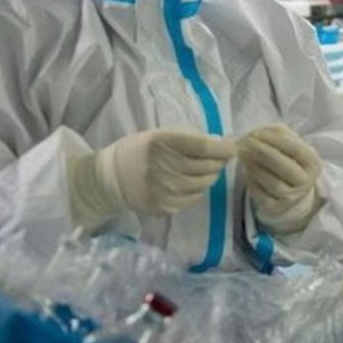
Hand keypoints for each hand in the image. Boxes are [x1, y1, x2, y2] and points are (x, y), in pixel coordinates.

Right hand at [69, 129, 233, 226]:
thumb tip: (221, 143)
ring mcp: (164, 190)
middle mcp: (163, 167)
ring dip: (210, 176)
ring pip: (204, 184)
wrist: (110, 179)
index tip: (232, 148)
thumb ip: (189, 138)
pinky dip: (198, 190)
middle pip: (207, 167)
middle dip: (219, 162)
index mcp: (162, 143)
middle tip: (221, 158)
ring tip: (206, 170)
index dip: (223, 148)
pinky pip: (194, 198)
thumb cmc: (139, 151)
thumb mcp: (159, 135)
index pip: (203, 146)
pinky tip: (190, 183)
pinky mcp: (164, 207)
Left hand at [237, 124, 322, 234]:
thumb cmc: (290, 162)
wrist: (294, 194)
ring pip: (268, 179)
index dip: (274, 139)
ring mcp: (291, 198)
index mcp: (313, 163)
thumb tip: (257, 132)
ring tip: (243, 154)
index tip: (256, 132)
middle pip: (281, 164)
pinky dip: (250, 179)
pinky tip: (247, 170)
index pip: (295, 148)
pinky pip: (258, 192)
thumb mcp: (291, 145)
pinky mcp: (275, 208)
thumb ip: (278, 133)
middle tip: (245, 142)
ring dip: (252, 164)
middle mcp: (305, 182)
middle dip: (260, 150)